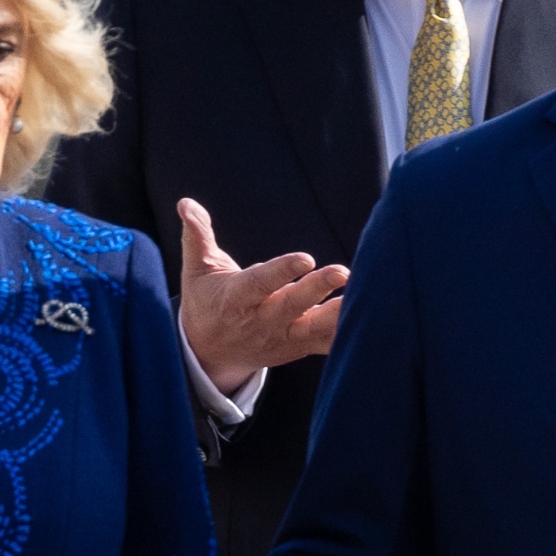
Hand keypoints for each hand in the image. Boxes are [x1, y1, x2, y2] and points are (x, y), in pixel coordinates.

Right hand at [177, 197, 348, 396]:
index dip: (281, 272)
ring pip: (313, 327)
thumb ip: (197, 236)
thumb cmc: (205, 301)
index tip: (304, 258)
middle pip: (291, 306)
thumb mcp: (196, 270)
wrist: (208, 352)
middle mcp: (260, 321)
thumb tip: (186, 202)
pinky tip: (369, 317)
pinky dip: (346, 333)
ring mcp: (281, 337)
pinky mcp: (297, 347)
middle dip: (315, 289)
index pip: (260, 285)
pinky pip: (326, 343)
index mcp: (236, 299)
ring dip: (338, 313)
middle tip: (341, 271)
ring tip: (363, 294)